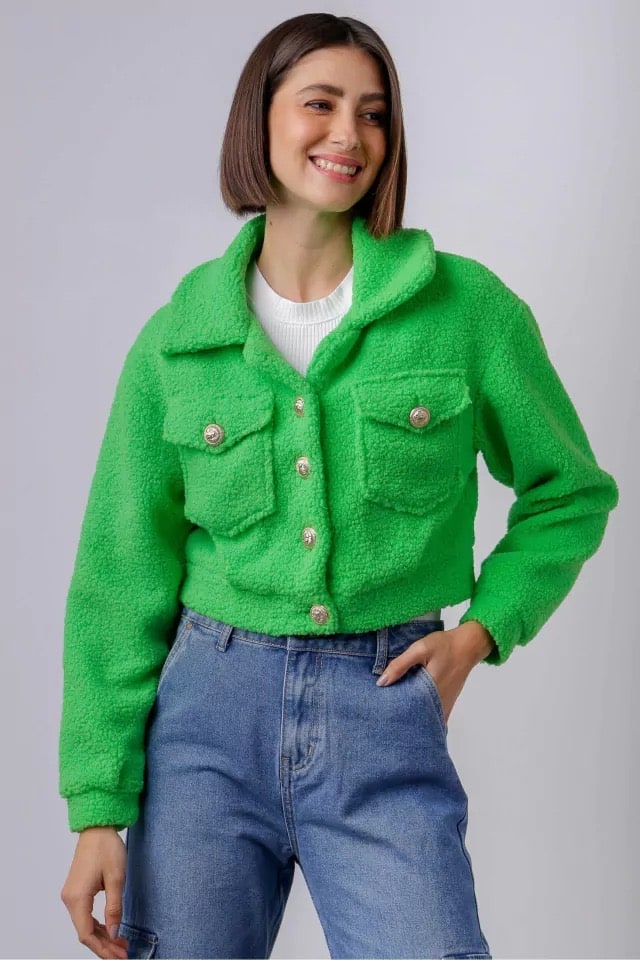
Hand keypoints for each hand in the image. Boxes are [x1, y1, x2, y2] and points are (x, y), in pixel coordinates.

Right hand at [60, 826, 128, 958]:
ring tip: (120, 944)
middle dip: (104, 945)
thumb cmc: (107, 848)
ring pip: (85, 924)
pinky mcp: (76, 890)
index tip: (119, 956)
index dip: (103, 949)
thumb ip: (114, 908)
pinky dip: (98, 925)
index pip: (86, 934)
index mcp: (77, 898)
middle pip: (85, 932)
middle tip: (123, 953)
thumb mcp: (116, 878)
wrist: (97, 828)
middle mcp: (70, 899)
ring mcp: (71, 895)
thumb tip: (114, 933)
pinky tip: (111, 929)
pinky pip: (85, 914)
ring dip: (102, 936)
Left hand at [375, 620, 494, 723]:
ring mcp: (445, 705)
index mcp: (428, 691)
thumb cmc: (444, 646)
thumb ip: (400, 665)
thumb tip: (381, 683)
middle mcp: (438, 703)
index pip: (406, 709)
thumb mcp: (420, 649)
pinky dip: (423, 714)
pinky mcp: (448, 702)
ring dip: (412, 716)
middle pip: (415, 717)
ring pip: (425, 718)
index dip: (392, 710)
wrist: (468, 645)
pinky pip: (433, 715)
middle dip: (401, 716)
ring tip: (396, 711)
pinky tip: (413, 709)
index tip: (381, 709)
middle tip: (385, 712)